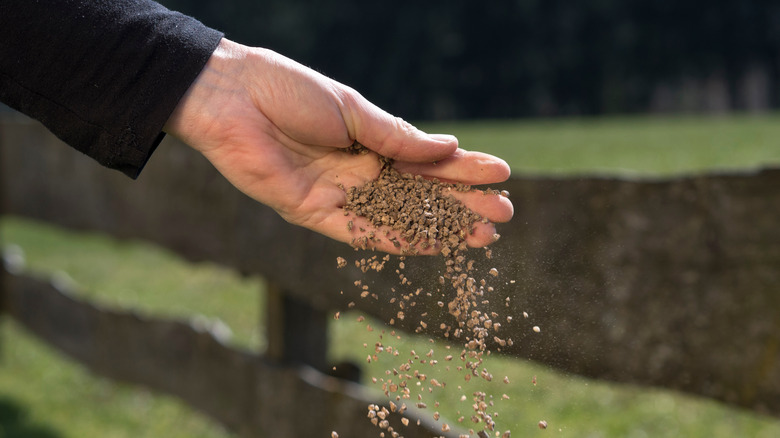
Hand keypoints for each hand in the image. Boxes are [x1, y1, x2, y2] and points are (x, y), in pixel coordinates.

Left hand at [164, 38, 512, 253]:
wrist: (232, 98)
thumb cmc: (290, 91)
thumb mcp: (354, 111)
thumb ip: (398, 138)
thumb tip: (451, 148)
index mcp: (371, 141)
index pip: (427, 160)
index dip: (464, 169)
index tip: (503, 174)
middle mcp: (359, 172)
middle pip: (420, 194)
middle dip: (462, 204)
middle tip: (504, 214)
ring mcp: (339, 195)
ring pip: (398, 218)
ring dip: (439, 229)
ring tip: (481, 236)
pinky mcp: (313, 213)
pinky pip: (361, 232)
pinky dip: (397, 240)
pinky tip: (432, 245)